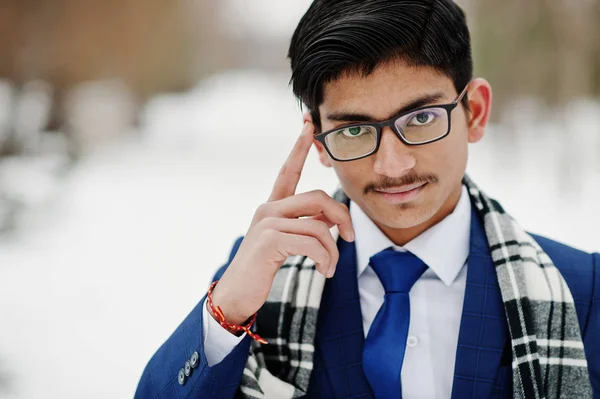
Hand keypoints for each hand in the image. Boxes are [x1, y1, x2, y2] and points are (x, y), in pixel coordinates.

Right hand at [208, 117, 354, 326]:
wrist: (237, 294)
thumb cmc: (262, 268)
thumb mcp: (287, 242)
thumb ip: (306, 225)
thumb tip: (333, 219)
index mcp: (272, 207)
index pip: (288, 171)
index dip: (299, 148)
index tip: (308, 124)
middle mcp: (268, 209)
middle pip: (318, 198)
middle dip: (342, 217)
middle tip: (351, 239)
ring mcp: (267, 223)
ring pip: (319, 226)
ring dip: (333, 251)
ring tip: (330, 268)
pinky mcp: (270, 240)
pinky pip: (313, 243)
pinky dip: (325, 259)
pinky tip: (323, 271)